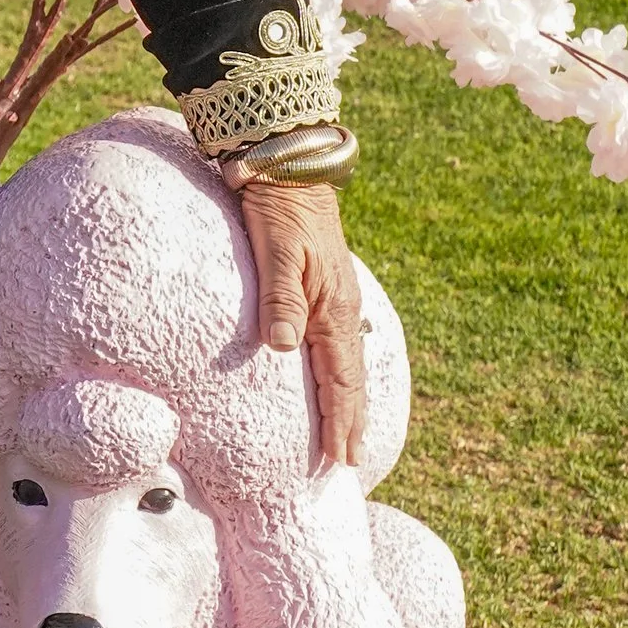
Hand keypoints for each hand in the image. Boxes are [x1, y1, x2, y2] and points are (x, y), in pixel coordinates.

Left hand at [232, 175, 365, 466]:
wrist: (289, 163)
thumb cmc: (278, 207)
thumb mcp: (275, 250)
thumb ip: (279, 298)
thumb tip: (281, 347)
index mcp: (333, 308)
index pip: (340, 380)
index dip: (340, 421)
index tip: (342, 459)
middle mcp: (342, 309)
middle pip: (350, 379)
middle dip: (351, 423)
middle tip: (352, 464)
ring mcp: (337, 298)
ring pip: (347, 362)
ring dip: (349, 402)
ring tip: (349, 435)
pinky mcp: (325, 286)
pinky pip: (338, 342)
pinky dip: (340, 372)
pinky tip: (334, 377)